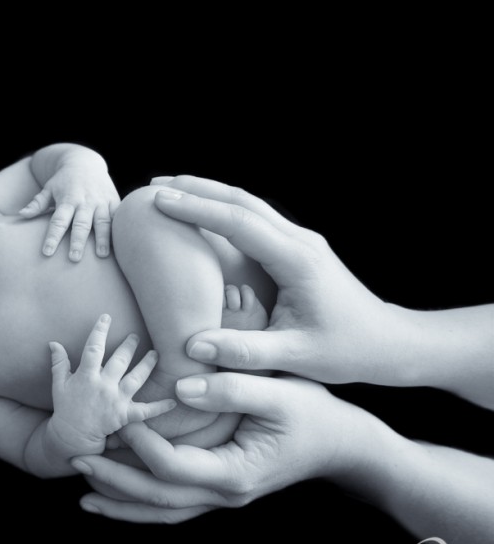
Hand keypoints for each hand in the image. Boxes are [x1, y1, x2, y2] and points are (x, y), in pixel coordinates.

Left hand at [20, 151, 119, 261]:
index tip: (47, 252)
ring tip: (102, 256)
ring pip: (103, 221)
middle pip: (81, 224)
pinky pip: (118, 216)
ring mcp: (101, 201)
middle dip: (77, 241)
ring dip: (103, 238)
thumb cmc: (63, 180)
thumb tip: (22, 214)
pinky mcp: (114, 200)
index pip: (58, 221)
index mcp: (67, 199)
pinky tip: (121, 245)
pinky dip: (119, 229)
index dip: (52, 237)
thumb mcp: (48, 188)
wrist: (85, 161)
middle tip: (74, 259)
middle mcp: (85, 201)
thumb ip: (37, 203)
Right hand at [49, 314, 173, 455]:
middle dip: (129, 345)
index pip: (93, 348)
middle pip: (120, 360)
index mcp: (86, 376)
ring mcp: (115, 401)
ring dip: (147, 364)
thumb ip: (59, 363)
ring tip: (156, 354)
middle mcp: (102, 386)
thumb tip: (53, 343)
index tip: (106, 317)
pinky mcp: (124, 415)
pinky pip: (145, 411)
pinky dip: (160, 407)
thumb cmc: (65, 409)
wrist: (72, 437)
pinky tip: (173, 401)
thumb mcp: (59, 385)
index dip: (100, 331)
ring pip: (136, 378)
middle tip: (136, 335)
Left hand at [72, 373, 377, 522]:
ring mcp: (223, 497)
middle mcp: (225, 494)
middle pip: (158, 497)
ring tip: (83, 493)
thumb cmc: (316, 415)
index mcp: (235, 473)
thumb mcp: (280, 394)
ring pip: (163, 510)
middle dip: (114, 481)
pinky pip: (175, 506)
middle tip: (77, 460)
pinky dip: (144, 504)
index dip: (139, 444)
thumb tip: (182, 386)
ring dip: (123, 502)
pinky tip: (119, 499)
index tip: (117, 417)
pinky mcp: (221, 490)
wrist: (346, 446)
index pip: (172, 466)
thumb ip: (232, 388)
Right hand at [150, 175, 402, 383]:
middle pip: (242, 201)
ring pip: (249, 204)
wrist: (389, 344)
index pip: (239, 223)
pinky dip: (223, 209)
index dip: (198, 210)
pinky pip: (255, 218)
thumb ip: (244, 351)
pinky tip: (203, 214)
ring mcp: (300, 241)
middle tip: (154, 187)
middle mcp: (299, 241)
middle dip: (197, 189)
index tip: (160, 202)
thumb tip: (192, 345)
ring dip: (209, 193)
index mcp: (297, 260)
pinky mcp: (297, 248)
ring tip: (170, 192)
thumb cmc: (346, 352)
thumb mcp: (295, 357)